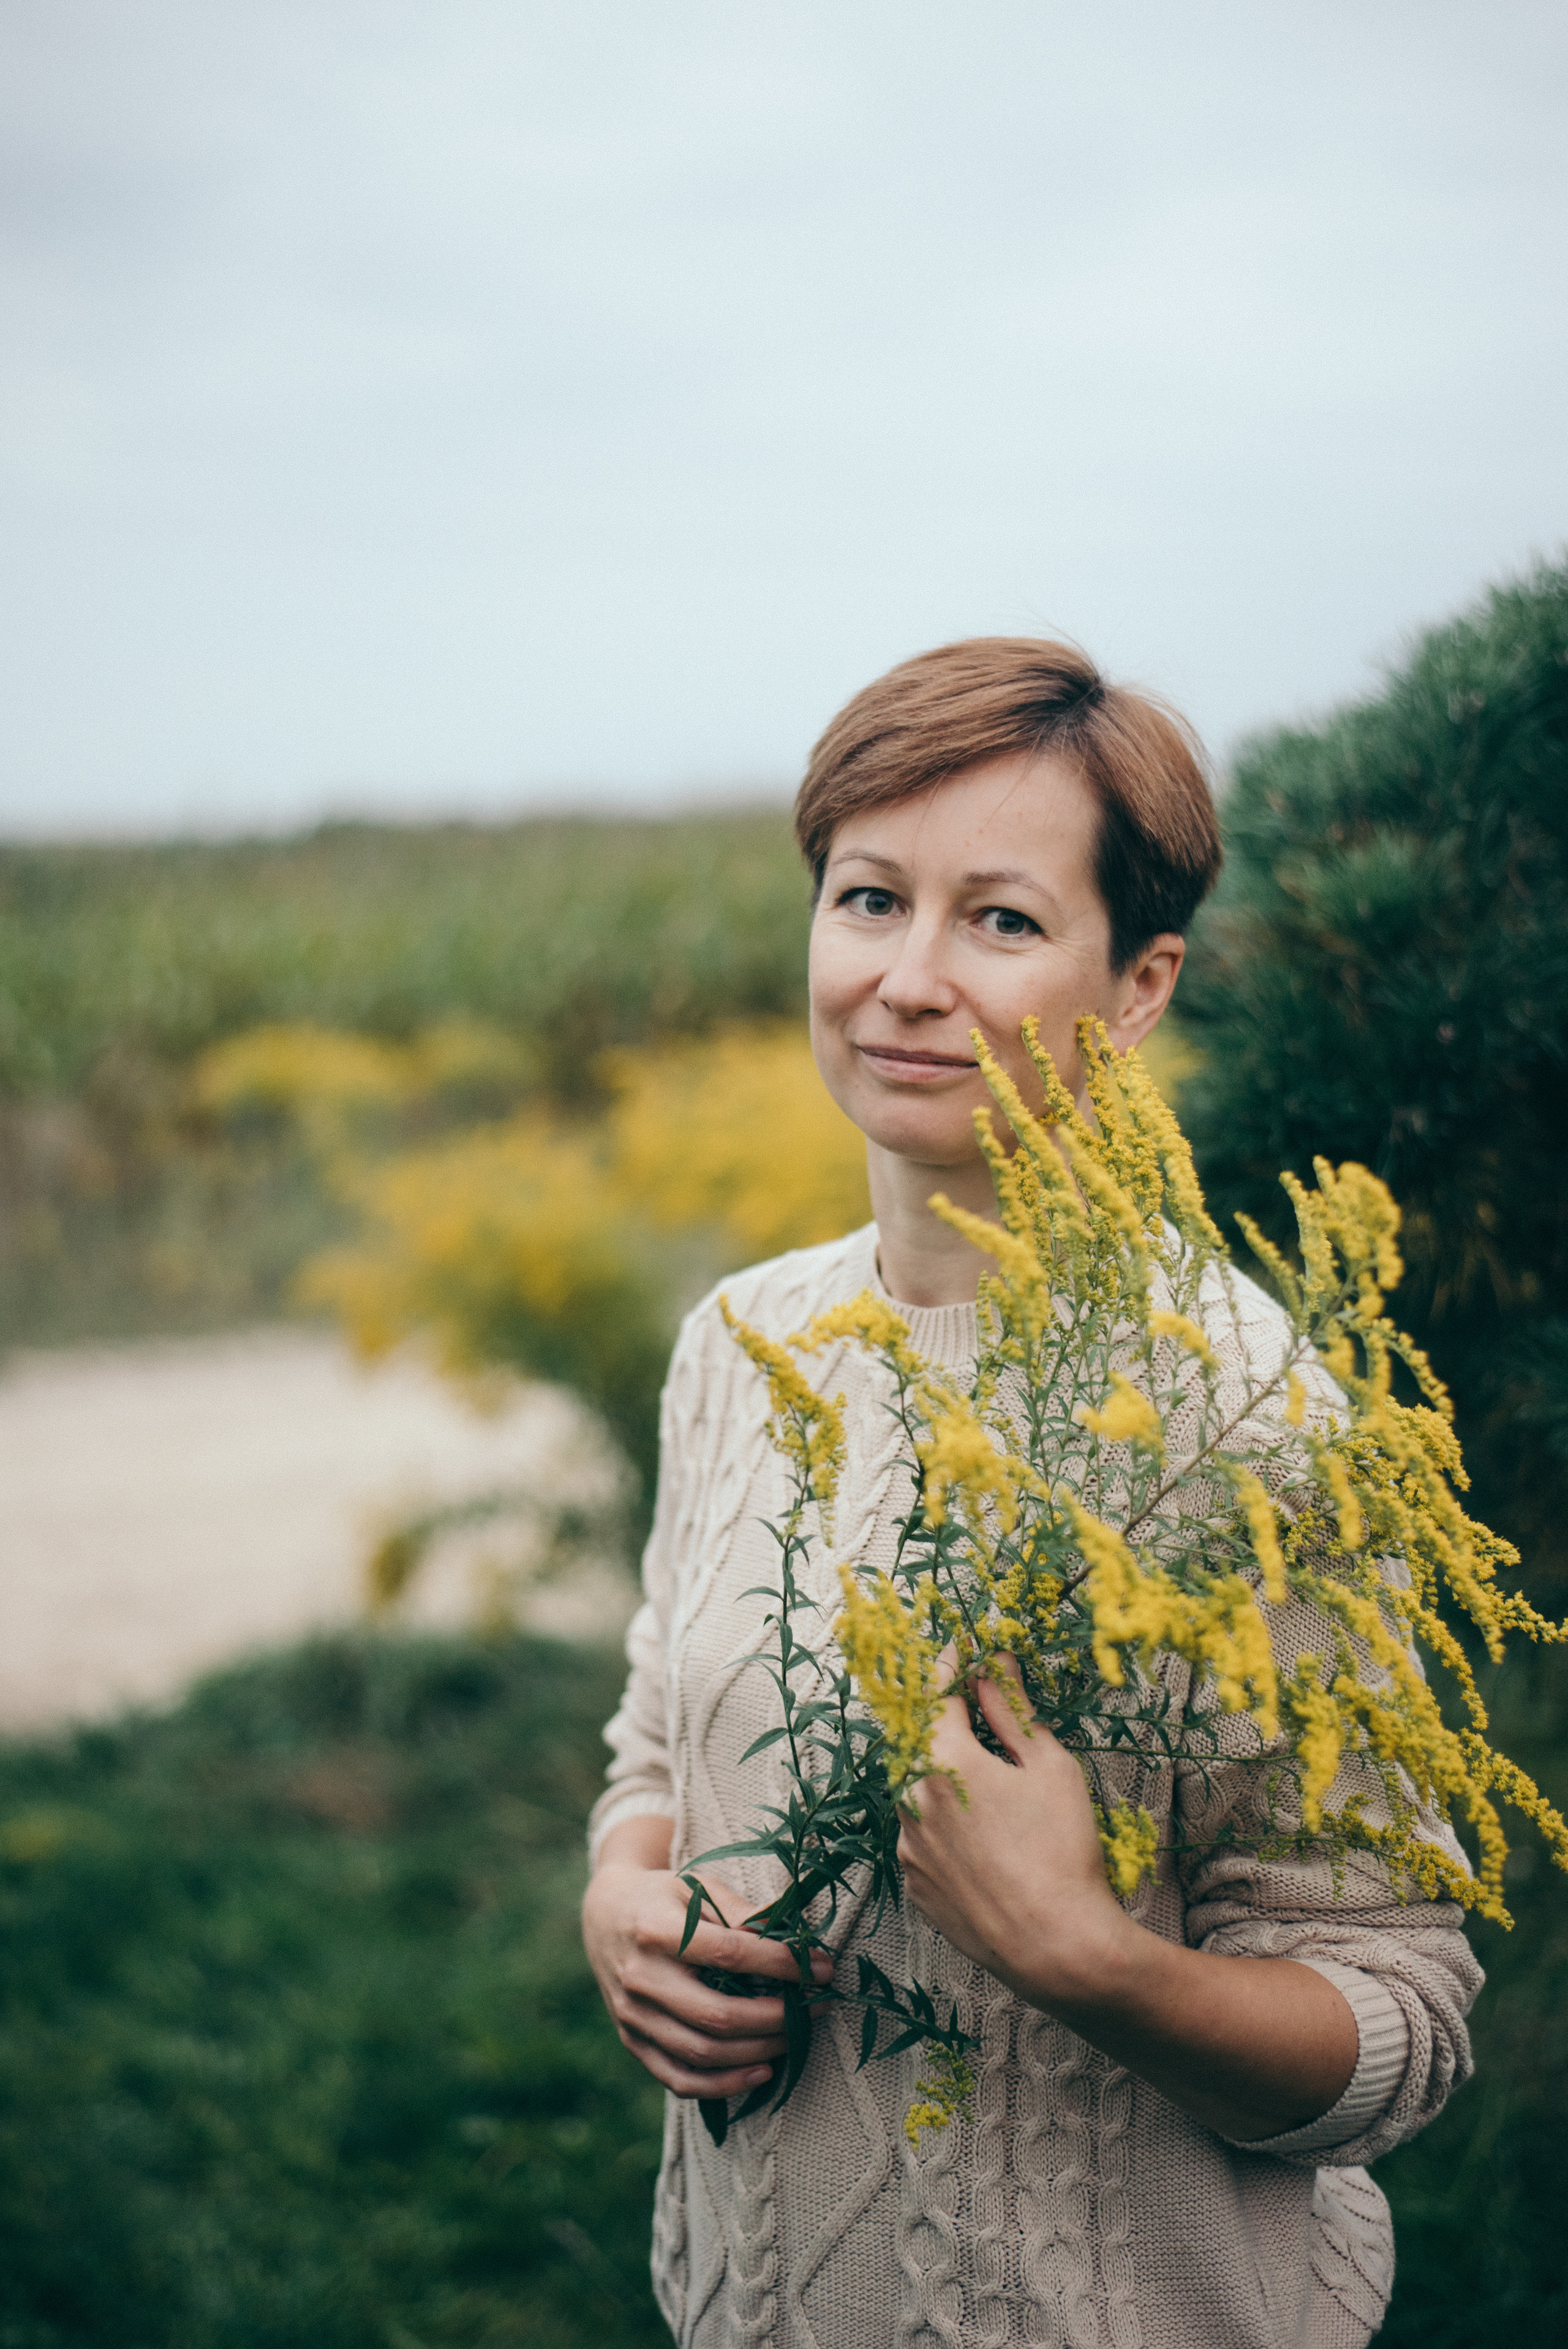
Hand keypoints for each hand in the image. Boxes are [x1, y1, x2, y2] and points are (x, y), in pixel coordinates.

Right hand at [582, 1817, 831, 2100]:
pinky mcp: (632, 2042)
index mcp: (656, 1931)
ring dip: (760, 2051)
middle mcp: (640, 1979)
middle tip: (817, 2008)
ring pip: (703, 2053)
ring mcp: (633, 2016)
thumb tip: (792, 1939)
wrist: (602, 1916)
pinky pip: (679, 2079)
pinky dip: (723, 2085)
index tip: (822, 1967)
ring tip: (797, 2035)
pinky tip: (762, 2071)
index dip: (780, 1964)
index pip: (728, 1954)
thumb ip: (739, 1912)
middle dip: (778, 2018)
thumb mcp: (696, 1887)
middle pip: (718, 2016)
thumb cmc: (662, 1897)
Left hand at [896, 1658, 1360, 2140]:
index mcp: (941, 1761)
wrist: (1057, 1947)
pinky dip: (944, 1824)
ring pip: (916, 1791)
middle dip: (943, 1720)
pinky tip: (984, 1837)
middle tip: (973, 1709)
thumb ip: (1012, 1712)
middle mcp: (911, 1800)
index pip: (934, 1692)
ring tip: (990, 1785)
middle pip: (917, 1741)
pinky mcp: (916, 1885)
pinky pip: (922, 1837)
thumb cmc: (1062, 1850)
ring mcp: (909, 1847)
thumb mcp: (1048, 1767)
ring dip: (943, 1775)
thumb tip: (995, 1667)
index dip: (950, 1665)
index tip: (963, 1649)